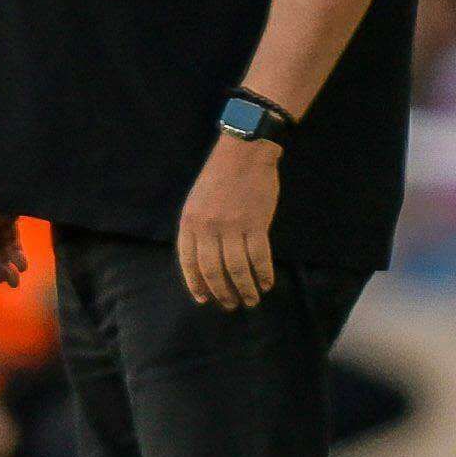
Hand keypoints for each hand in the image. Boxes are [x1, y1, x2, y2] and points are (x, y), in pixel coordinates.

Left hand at [176, 134, 279, 310]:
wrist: (244, 152)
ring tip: (251, 299)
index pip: (189, 262)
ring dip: (245, 289)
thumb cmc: (220, 176)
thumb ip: (198, 229)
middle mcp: (208, 227)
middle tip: (231, 304)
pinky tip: (266, 283)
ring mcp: (232, 226)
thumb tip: (205, 263)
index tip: (204, 299)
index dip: (196, 284)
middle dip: (222, 292)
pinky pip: (259, 257)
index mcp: (190, 221)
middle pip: (213, 270)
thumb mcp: (197, 201)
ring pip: (237, 268)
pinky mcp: (256, 223)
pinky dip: (263, 274)